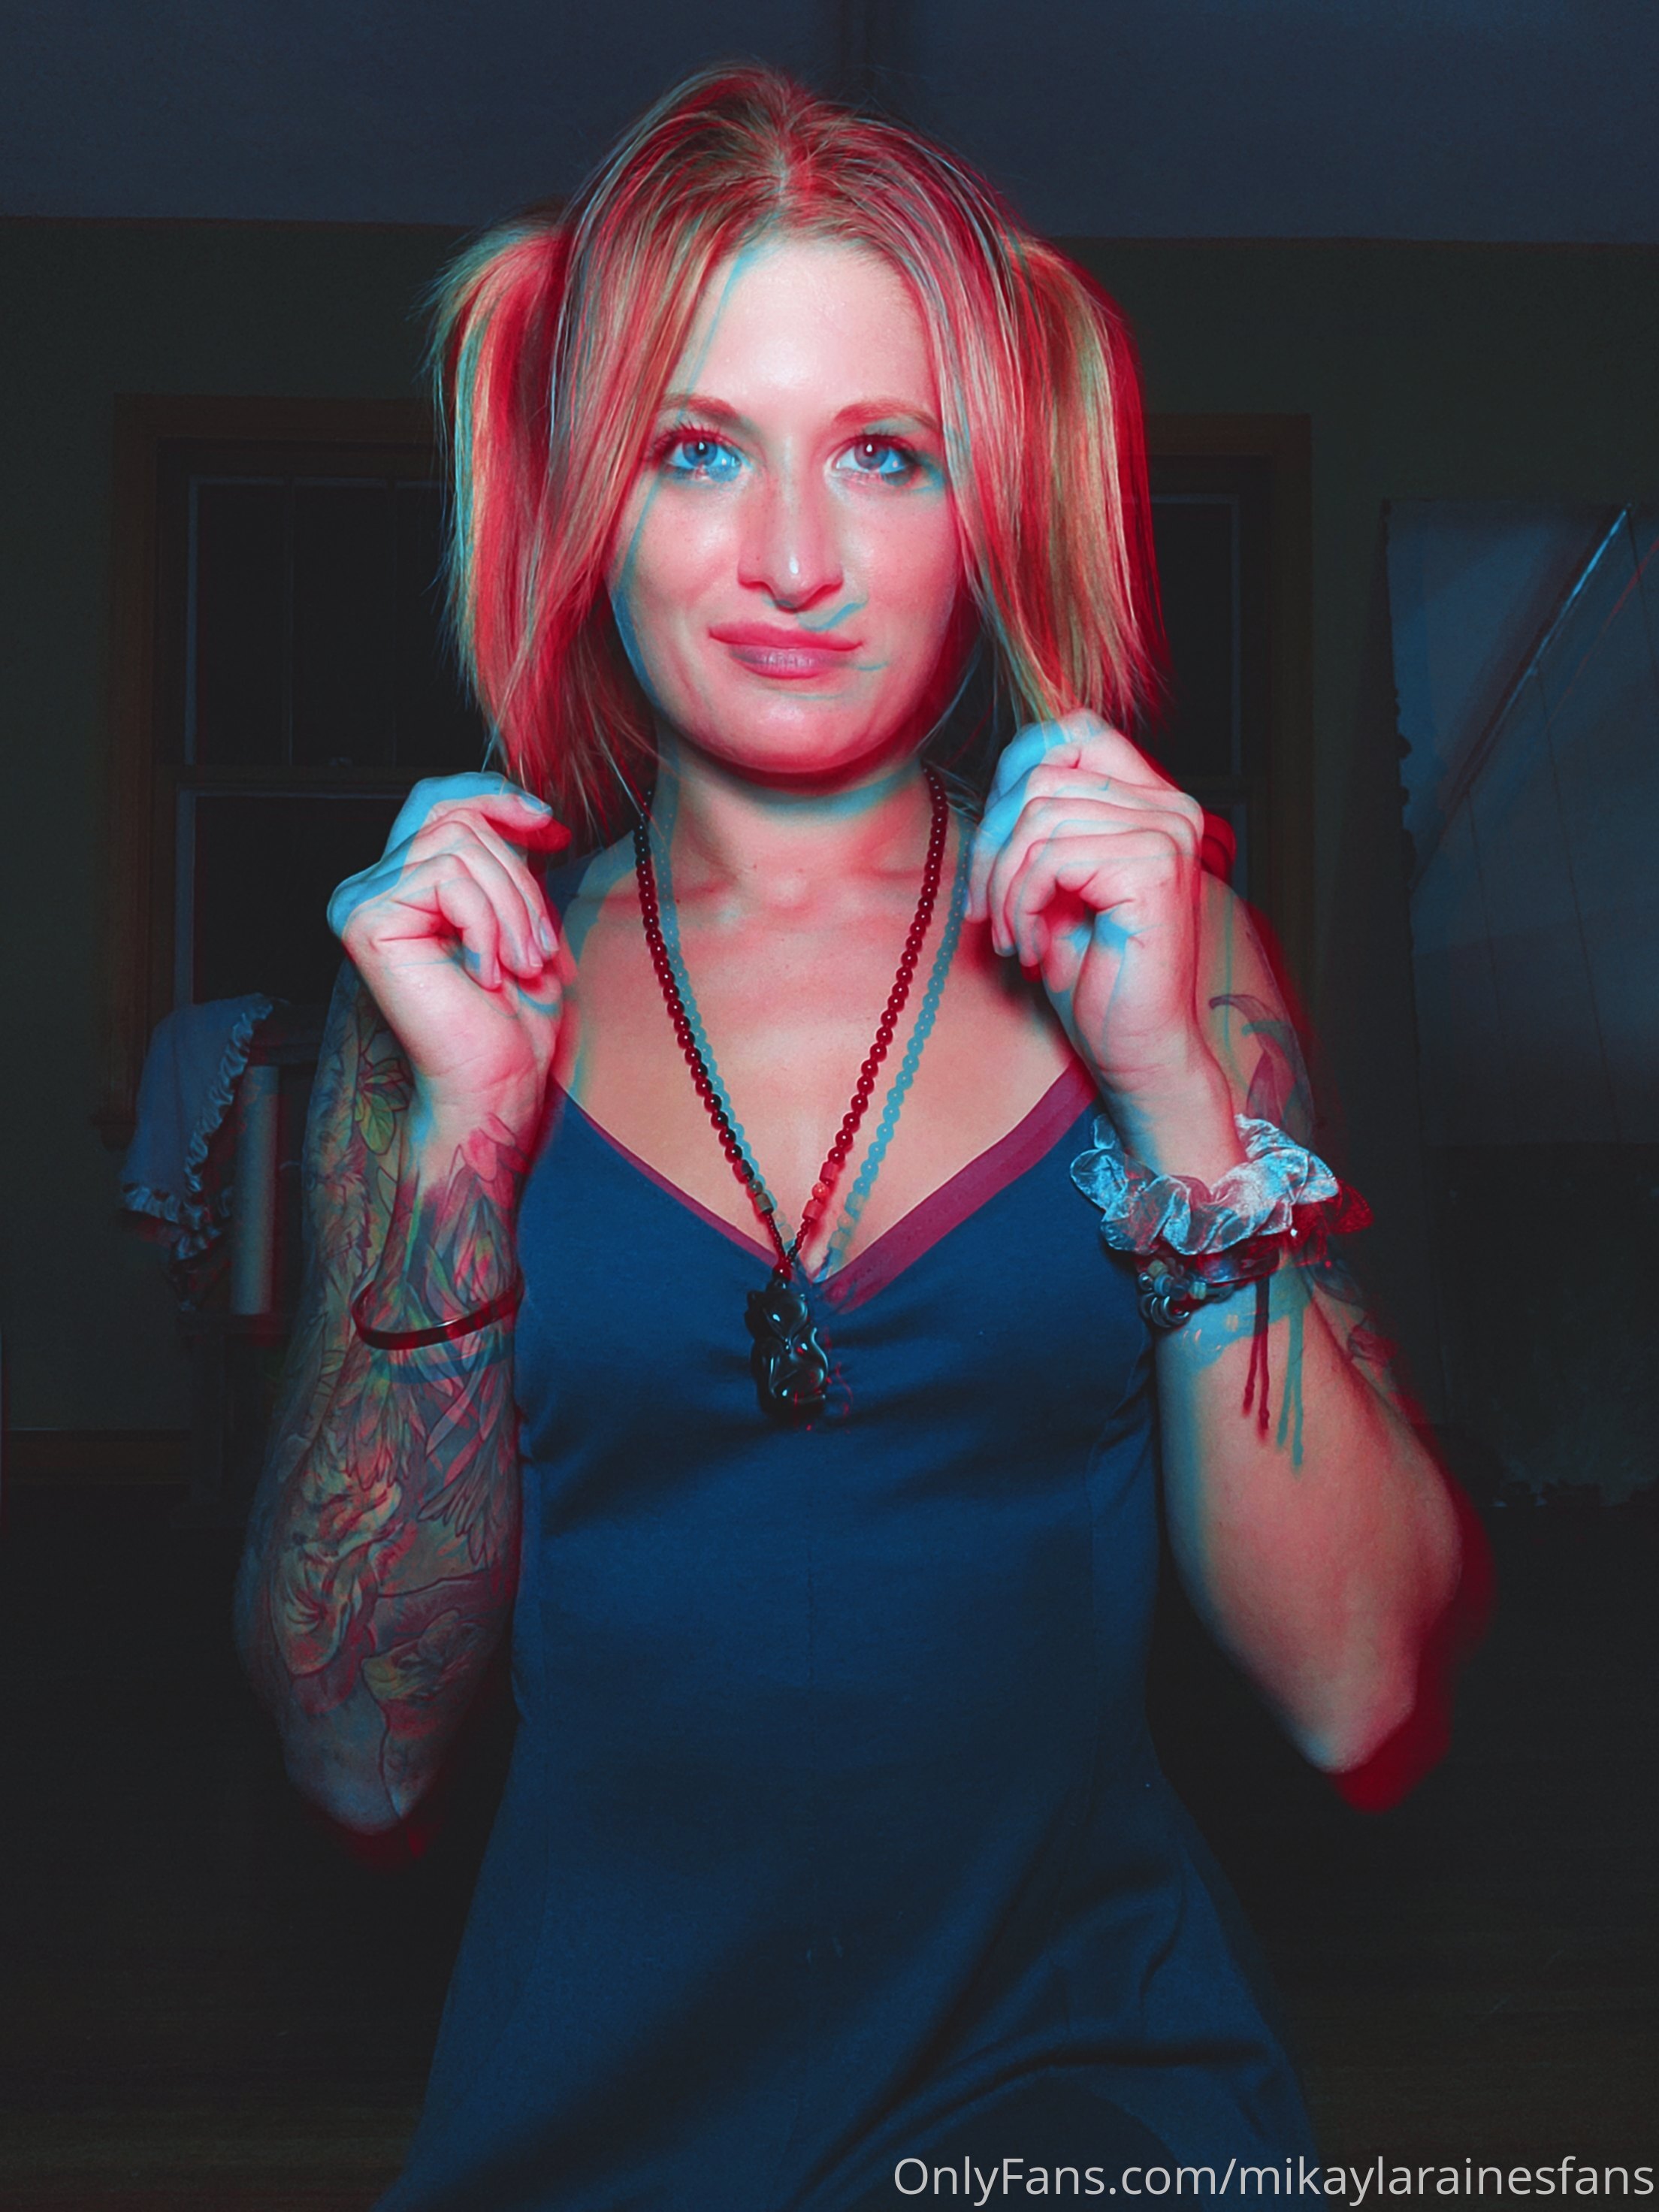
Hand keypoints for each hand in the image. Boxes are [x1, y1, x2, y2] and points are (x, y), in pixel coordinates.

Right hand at [327, 773, 570, 1136]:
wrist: (495, 1084)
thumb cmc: (513, 1021)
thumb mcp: (521, 922)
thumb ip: (508, 866)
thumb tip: (530, 813)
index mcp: (404, 885)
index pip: (438, 801)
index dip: (494, 797)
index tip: (549, 825)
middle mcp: (371, 887)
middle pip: (459, 822)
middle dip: (519, 880)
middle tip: (540, 949)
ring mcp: (361, 901)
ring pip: (459, 845)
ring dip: (511, 907)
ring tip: (522, 965)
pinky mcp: (366, 920)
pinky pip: (447, 878)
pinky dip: (486, 925)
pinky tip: (487, 975)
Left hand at [967, 711, 1211, 1104]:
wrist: (1137, 1049)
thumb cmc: (1096, 976)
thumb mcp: (1055, 884)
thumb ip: (1042, 824)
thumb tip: (1003, 778)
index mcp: (1153, 802)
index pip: (1074, 733)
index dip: (1015, 773)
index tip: (993, 846)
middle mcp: (1171, 809)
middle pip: (1041, 779)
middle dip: (992, 848)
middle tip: (987, 911)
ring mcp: (1168, 834)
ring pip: (1038, 818)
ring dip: (1003, 885)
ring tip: (1012, 935)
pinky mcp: (1155, 869)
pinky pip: (1051, 856)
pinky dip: (1021, 903)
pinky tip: (1032, 947)